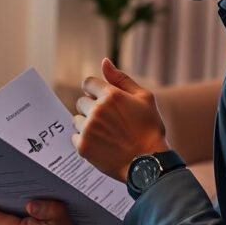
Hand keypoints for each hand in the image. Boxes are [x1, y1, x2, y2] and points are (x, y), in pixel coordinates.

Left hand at [73, 58, 167, 181]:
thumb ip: (121, 79)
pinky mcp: (83, 146)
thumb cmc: (150, 129)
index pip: (88, 83)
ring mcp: (88, 129)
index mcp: (111, 95)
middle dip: (91, 109)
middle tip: (109, 122)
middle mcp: (97, 110)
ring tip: (106, 135)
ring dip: (87, 125)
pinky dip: (85, 140)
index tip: (103, 101)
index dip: (95, 91)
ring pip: (77, 120)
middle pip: (81, 102)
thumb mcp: (144, 98)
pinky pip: (75, 137)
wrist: (148, 163)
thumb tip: (104, 62)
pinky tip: (101, 145)